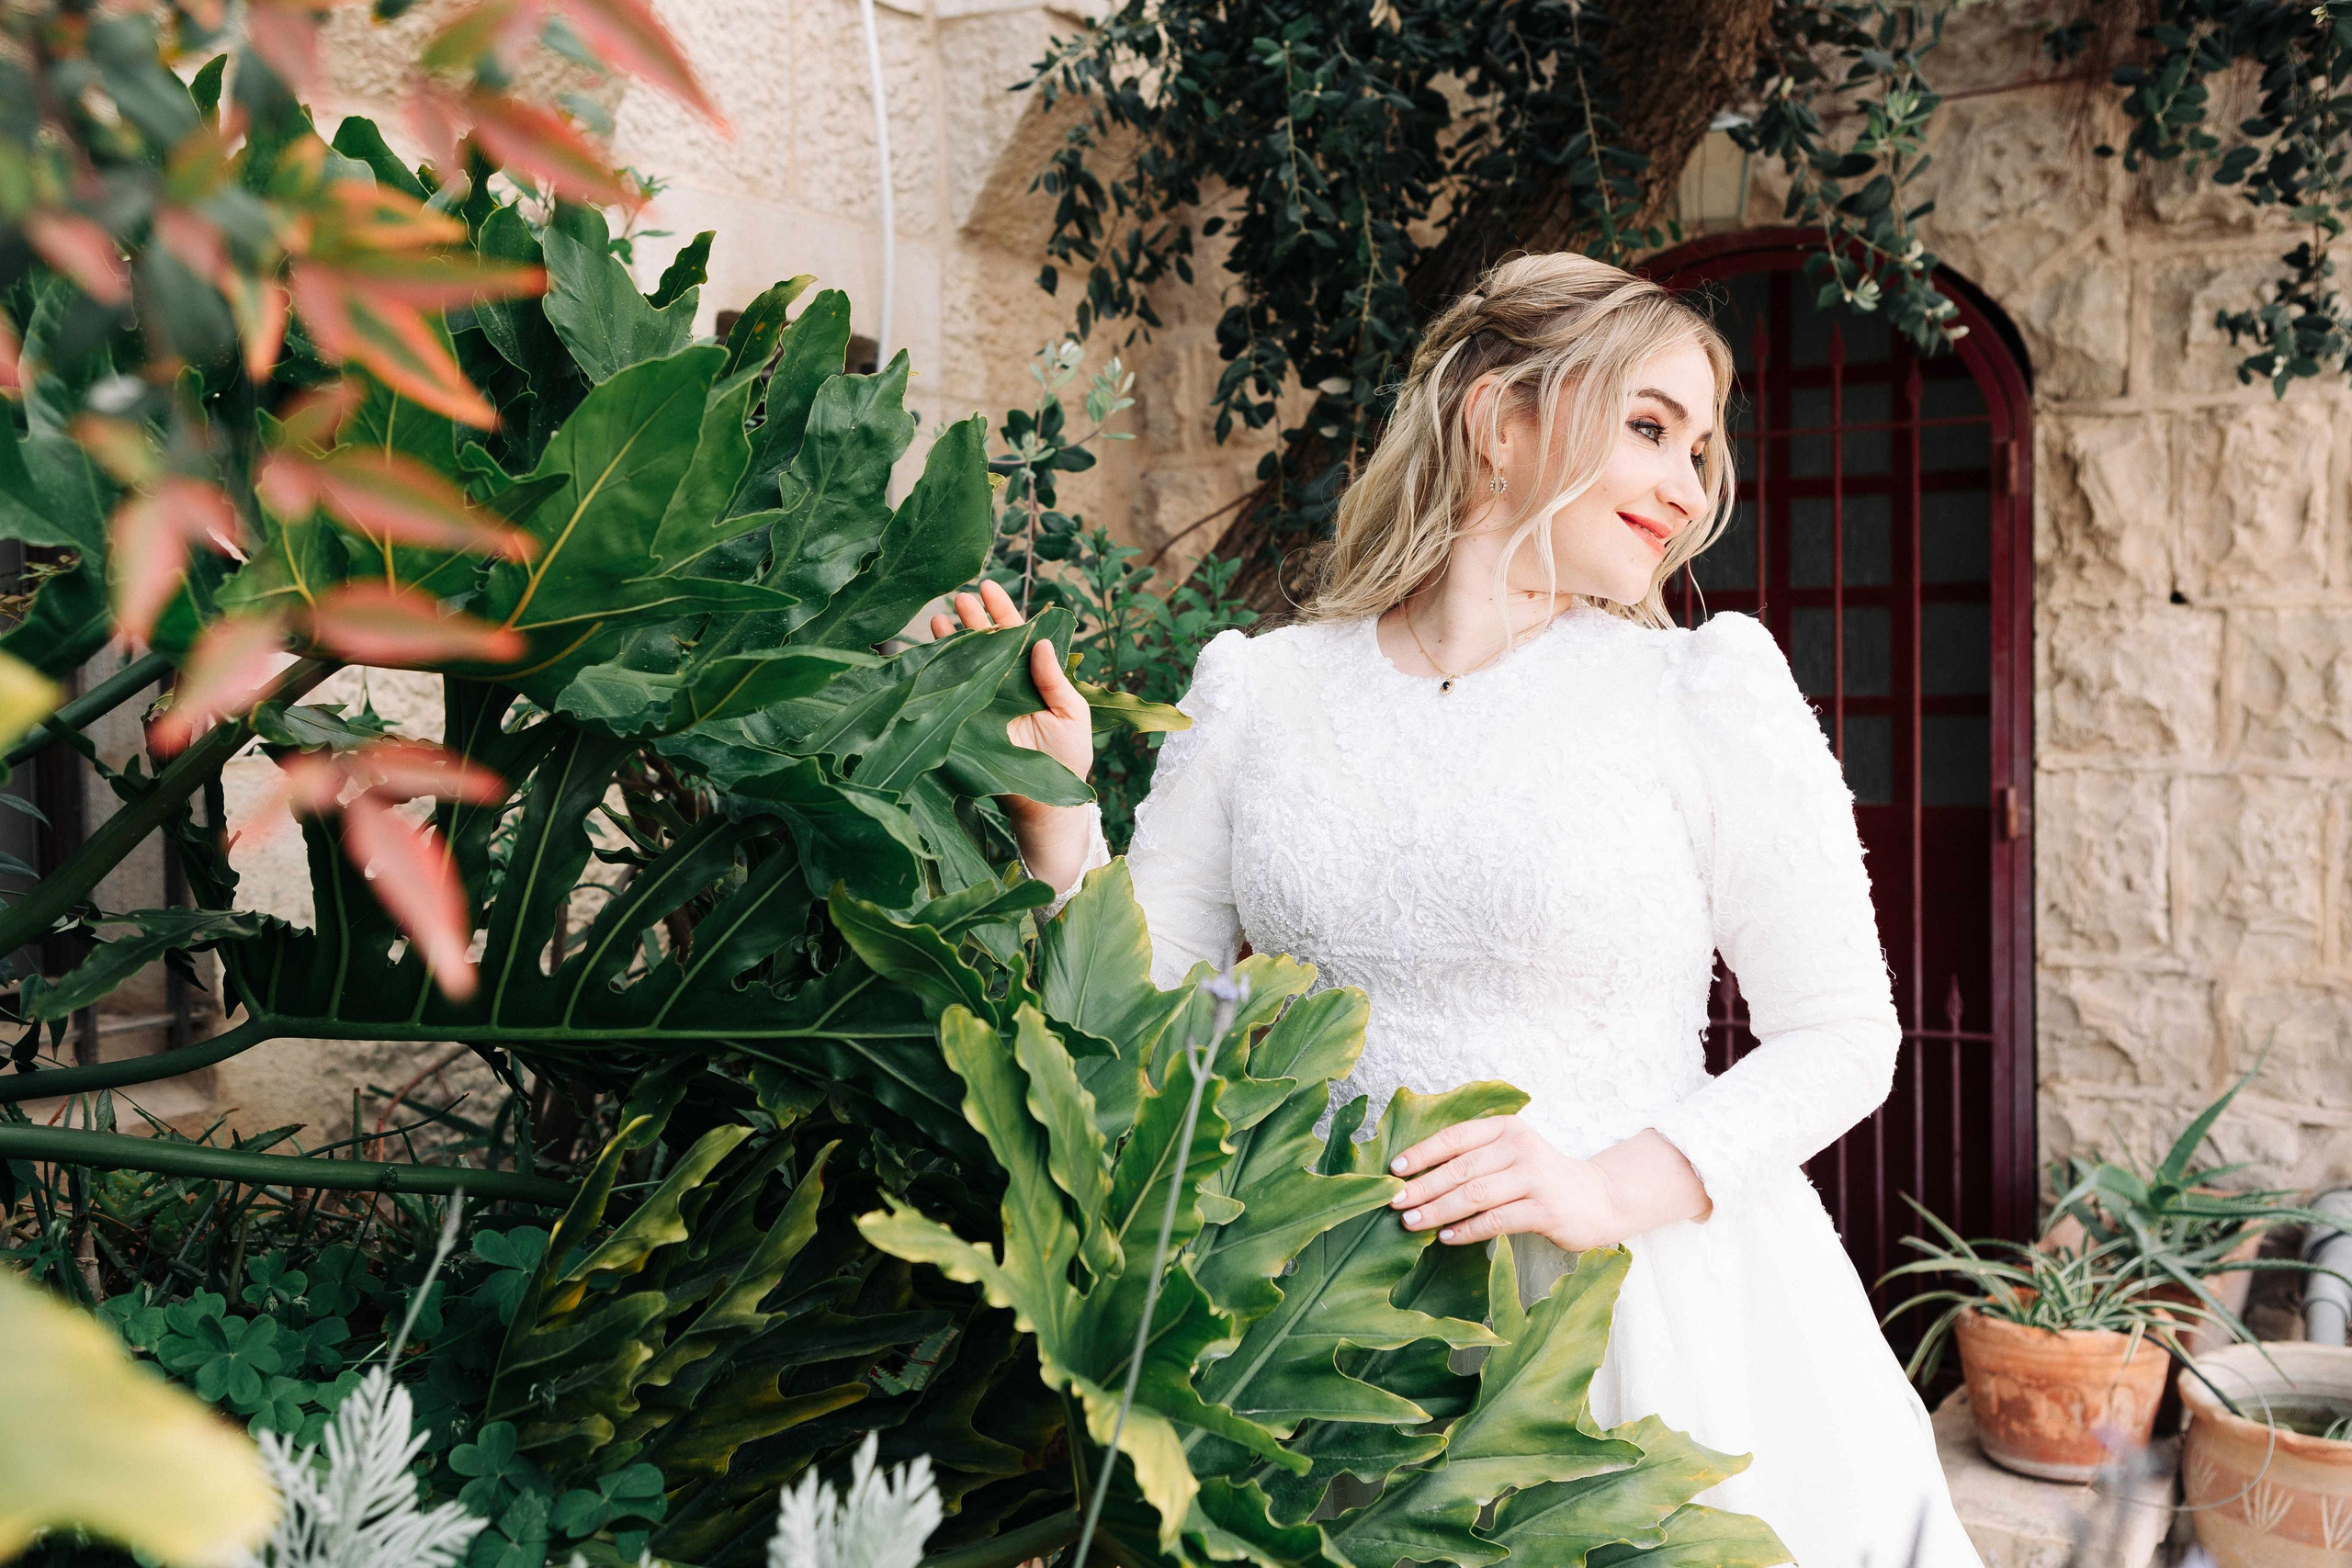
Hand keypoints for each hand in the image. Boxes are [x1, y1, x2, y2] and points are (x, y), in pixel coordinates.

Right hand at [926, 578, 1093, 807]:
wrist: (1045, 801)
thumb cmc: (1067, 757)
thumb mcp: (1071, 713)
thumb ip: (1055, 679)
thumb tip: (1041, 642)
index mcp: (1033, 676)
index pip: (1017, 635)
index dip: (1003, 610)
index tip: (989, 587)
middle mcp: (1005, 683)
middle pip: (986, 642)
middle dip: (971, 618)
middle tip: (959, 597)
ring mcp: (983, 700)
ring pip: (965, 662)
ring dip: (951, 639)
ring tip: (938, 616)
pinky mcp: (966, 720)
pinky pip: (950, 691)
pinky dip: (938, 670)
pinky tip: (929, 651)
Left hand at [1387, 1114, 1626, 1251]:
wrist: (1597, 1200)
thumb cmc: (1540, 1179)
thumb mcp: (1511, 1155)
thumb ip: (1474, 1158)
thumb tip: (1415, 1175)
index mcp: (1506, 1128)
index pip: (1455, 1137)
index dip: (1422, 1153)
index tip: (1394, 1170)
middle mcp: (1521, 1147)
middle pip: (1461, 1168)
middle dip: (1423, 1187)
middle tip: (1395, 1202)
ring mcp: (1535, 1178)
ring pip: (1475, 1194)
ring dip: (1438, 1210)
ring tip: (1411, 1222)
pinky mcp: (1545, 1209)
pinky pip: (1496, 1220)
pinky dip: (1466, 1229)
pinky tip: (1445, 1237)